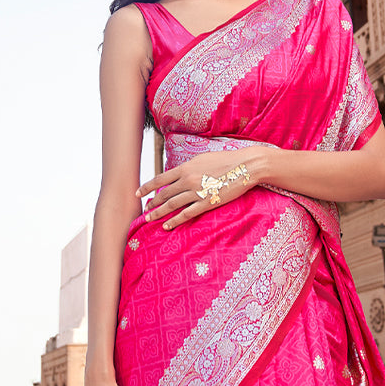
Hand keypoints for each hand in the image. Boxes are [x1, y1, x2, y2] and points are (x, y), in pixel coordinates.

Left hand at [138, 150, 260, 231]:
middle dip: (152, 203)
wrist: (246, 166)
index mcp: (186, 167)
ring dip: (159, 213)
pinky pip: (187, 214)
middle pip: (164, 194)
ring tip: (150, 219)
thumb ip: (189, 168)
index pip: (160, 178)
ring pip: (172, 205)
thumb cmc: (226, 161)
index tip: (138, 193)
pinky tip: (167, 226)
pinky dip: (175, 220)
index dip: (147, 187)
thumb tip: (179, 175)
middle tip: (145, 210)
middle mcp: (188, 179)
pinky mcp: (207, 202)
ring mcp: (197, 192)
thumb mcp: (203, 159)